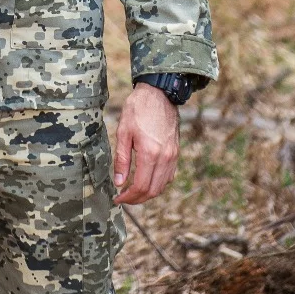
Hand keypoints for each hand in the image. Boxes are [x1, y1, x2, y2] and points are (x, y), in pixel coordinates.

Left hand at [112, 82, 179, 204]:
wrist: (159, 94)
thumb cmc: (138, 109)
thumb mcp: (123, 132)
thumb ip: (121, 159)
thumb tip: (118, 183)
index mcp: (150, 153)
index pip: (140, 186)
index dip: (128, 197)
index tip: (117, 198)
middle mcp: (165, 158)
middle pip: (153, 190)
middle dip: (137, 199)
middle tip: (123, 198)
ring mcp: (173, 156)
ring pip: (162, 186)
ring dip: (147, 193)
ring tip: (132, 192)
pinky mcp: (176, 153)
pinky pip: (169, 176)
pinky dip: (158, 184)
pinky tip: (146, 180)